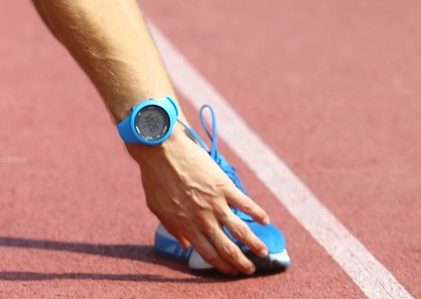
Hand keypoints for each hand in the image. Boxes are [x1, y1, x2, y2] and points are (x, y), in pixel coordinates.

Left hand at [131, 131, 270, 274]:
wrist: (160, 149)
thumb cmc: (154, 177)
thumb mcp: (157, 208)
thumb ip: (172, 228)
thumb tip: (184, 245)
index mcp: (186, 226)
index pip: (209, 254)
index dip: (222, 266)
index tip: (231, 271)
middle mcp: (203, 219)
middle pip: (227, 248)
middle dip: (241, 263)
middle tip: (250, 269)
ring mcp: (215, 203)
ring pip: (241, 231)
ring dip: (255, 244)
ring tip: (264, 253)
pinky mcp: (224, 186)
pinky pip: (245, 204)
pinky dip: (258, 213)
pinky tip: (265, 221)